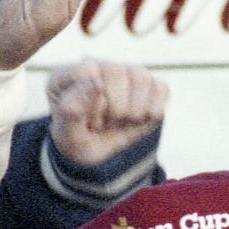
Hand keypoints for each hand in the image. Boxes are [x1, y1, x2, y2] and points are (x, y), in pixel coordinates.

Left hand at [47, 59, 167, 164]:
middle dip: (115, 106)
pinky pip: (160, 88)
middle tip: (107, 124)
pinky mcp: (149, 86)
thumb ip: (71, 109)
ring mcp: (124, 74)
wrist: (100, 161)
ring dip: (134, 110)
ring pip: (141, 77)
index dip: (93, 101)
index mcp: (68, 75)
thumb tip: (95, 82)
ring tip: (122, 122)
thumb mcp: (67, 137)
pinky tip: (139, 120)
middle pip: (116, 70)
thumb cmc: (79, 144)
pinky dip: (153, 110)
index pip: (86, 70)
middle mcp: (97, 68)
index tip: (90, 122)